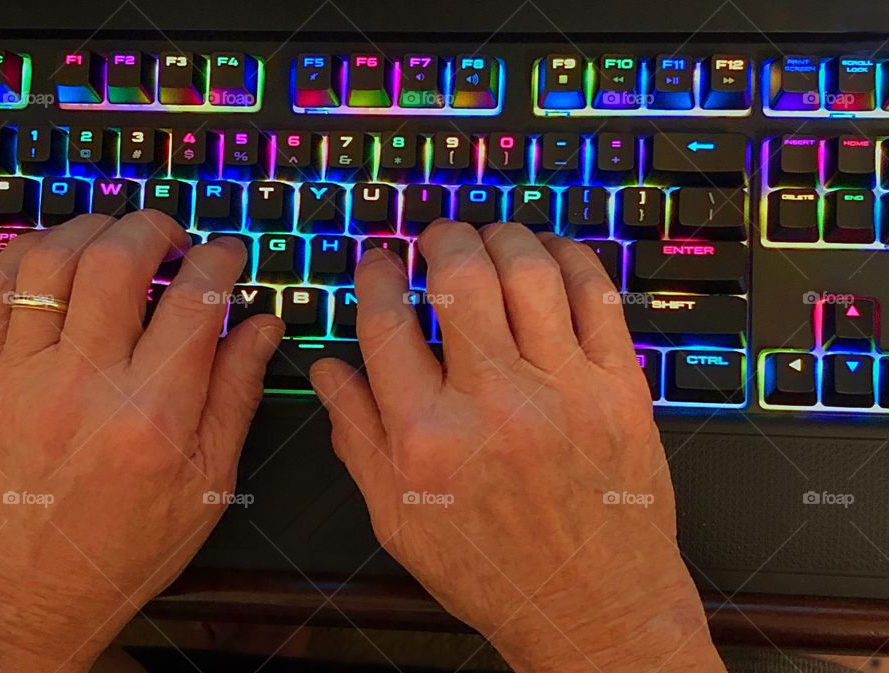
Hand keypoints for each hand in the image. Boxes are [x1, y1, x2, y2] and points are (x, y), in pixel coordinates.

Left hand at [0, 212, 283, 672]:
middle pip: (118, 261)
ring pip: (51, 261)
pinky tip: (59, 259)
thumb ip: (237, 391)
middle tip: (172, 235)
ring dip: (92, 229)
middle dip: (155, 227)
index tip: (226, 255)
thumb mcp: (209, 479)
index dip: (219, 261)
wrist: (31, 590)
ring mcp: (22, 380)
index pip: (194, 301)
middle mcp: (85, 388)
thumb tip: (261, 324)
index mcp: (154, 416)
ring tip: (115, 237)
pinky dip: (30, 256)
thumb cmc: (126, 543)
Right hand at [310, 220, 724, 672]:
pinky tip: (552, 253)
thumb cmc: (495, 571)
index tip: (379, 262)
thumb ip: (358, 437)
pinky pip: (597, 297)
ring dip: (503, 236)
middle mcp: (494, 402)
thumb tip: (328, 371)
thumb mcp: (400, 519)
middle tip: (436, 234)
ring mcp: (563, 390)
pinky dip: (571, 258)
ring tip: (491, 235)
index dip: (377, 276)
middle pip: (460, 277)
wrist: (593, 608)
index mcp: (428, 435)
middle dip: (441, 237)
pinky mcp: (619, 390)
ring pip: (530, 271)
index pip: (386, 322)